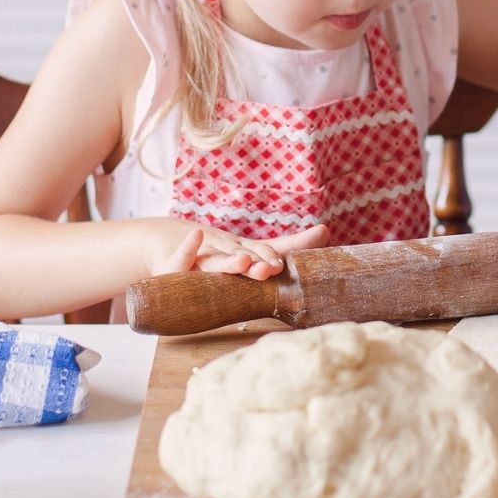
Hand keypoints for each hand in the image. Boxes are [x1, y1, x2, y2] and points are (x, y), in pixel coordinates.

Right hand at [147, 220, 328, 280]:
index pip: (263, 251)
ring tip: (243, 261)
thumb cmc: (219, 253)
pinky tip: (193, 237)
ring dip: (230, 260)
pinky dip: (186, 250)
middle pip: (243, 255)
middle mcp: (224, 250)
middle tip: (271, 268)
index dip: (271, 257)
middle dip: (257, 261)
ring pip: (217, 260)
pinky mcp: (177, 264)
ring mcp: (201, 256)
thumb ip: (286, 245)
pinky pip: (180, 259)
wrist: (171, 244)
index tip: (280, 265)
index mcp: (243, 250)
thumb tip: (326, 230)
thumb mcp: (251, 250)